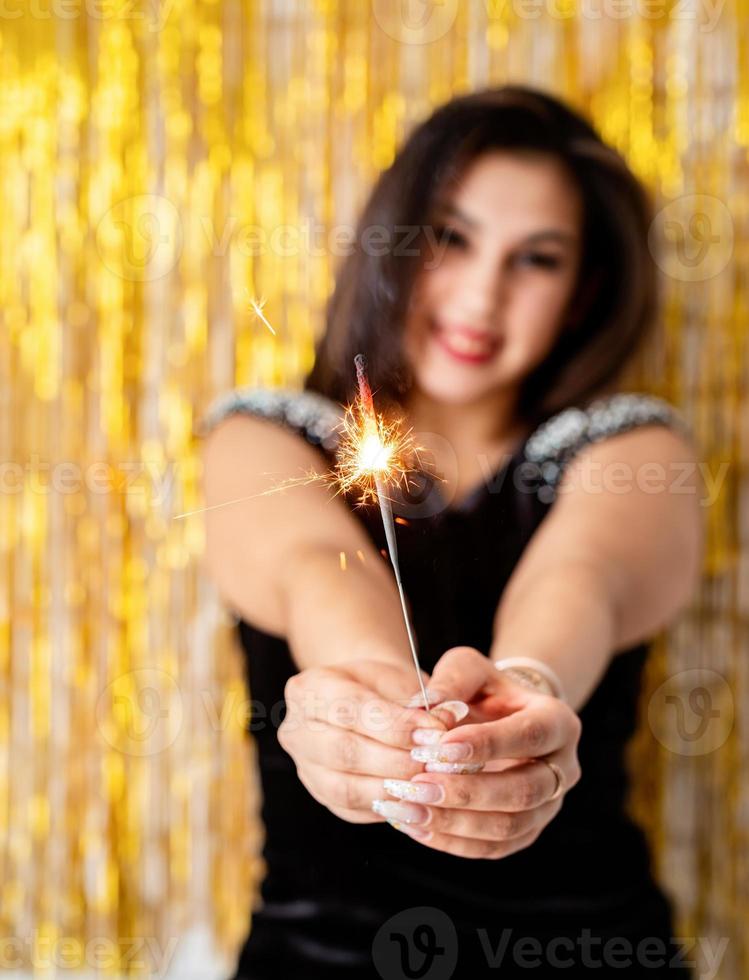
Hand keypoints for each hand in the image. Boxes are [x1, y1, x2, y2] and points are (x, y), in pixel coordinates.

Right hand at [277, 658, 465, 823]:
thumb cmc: (384, 687)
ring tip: (431, 783)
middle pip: (344, 751)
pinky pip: (352, 809)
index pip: (350, 709)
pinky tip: (417, 800)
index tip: (436, 732)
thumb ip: (420, 699)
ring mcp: (304, 766)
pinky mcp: (320, 794)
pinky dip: (387, 807)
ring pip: (345, 788)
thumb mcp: (400, 679)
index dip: (395, 725)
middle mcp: (296, 729)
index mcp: (309, 688)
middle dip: (396, 760)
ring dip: (393, 789)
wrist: (366, 700)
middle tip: (436, 762)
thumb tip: (449, 719)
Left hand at [375, 647, 581, 857]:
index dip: (486, 745)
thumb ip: (452, 681)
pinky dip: (453, 842)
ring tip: (409, 809)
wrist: (502, 717)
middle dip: (467, 791)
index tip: (439, 747)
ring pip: (509, 827)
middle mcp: (563, 768)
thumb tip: (429, 710)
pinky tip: (417, 827)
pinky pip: (493, 848)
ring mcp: (548, 806)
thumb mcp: (470, 669)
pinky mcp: (526, 832)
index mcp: (557, 721)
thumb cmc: (484, 690)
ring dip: (455, 823)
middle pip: (524, 791)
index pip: (528, 736)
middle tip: (417, 785)